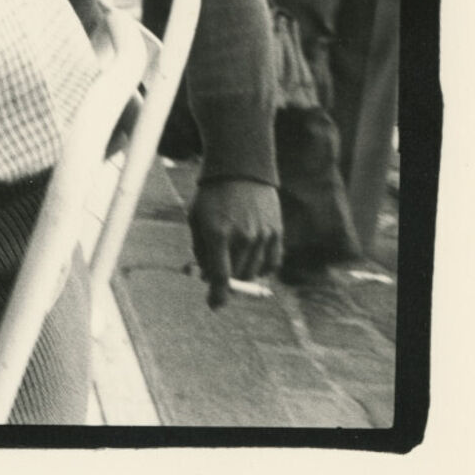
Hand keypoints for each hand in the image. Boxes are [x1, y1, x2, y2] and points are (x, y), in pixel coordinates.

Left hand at [189, 178, 283, 308]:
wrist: (239, 169)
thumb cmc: (211, 196)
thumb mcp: (197, 220)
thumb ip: (201, 251)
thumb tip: (208, 278)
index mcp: (217, 233)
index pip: (220, 276)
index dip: (217, 295)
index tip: (215, 305)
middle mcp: (242, 237)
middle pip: (237, 277)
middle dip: (227, 281)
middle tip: (219, 274)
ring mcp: (262, 235)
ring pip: (254, 272)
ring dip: (242, 272)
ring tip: (233, 255)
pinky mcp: (277, 232)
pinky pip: (272, 263)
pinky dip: (262, 268)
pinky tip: (252, 259)